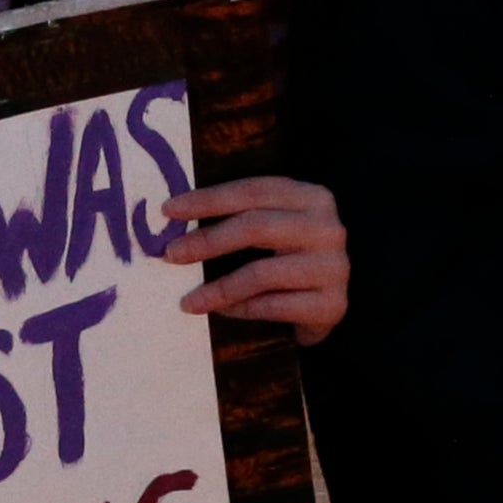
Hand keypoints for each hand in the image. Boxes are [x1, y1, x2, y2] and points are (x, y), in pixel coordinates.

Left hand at [164, 175, 350, 340]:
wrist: (328, 302)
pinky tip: (222, 311)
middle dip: (207, 240)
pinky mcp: (331, 304)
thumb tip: (175, 219)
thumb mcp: (274, 226)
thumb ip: (239, 217)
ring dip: (219, 288)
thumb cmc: (291, 257)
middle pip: (256, 226)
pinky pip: (273, 306)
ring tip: (189, 301)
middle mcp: (328, 228)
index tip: (169, 210)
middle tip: (171, 255)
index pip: (253, 190)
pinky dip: (242, 309)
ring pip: (262, 273)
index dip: (208, 199)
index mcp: (312, 197)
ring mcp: (334, 267)